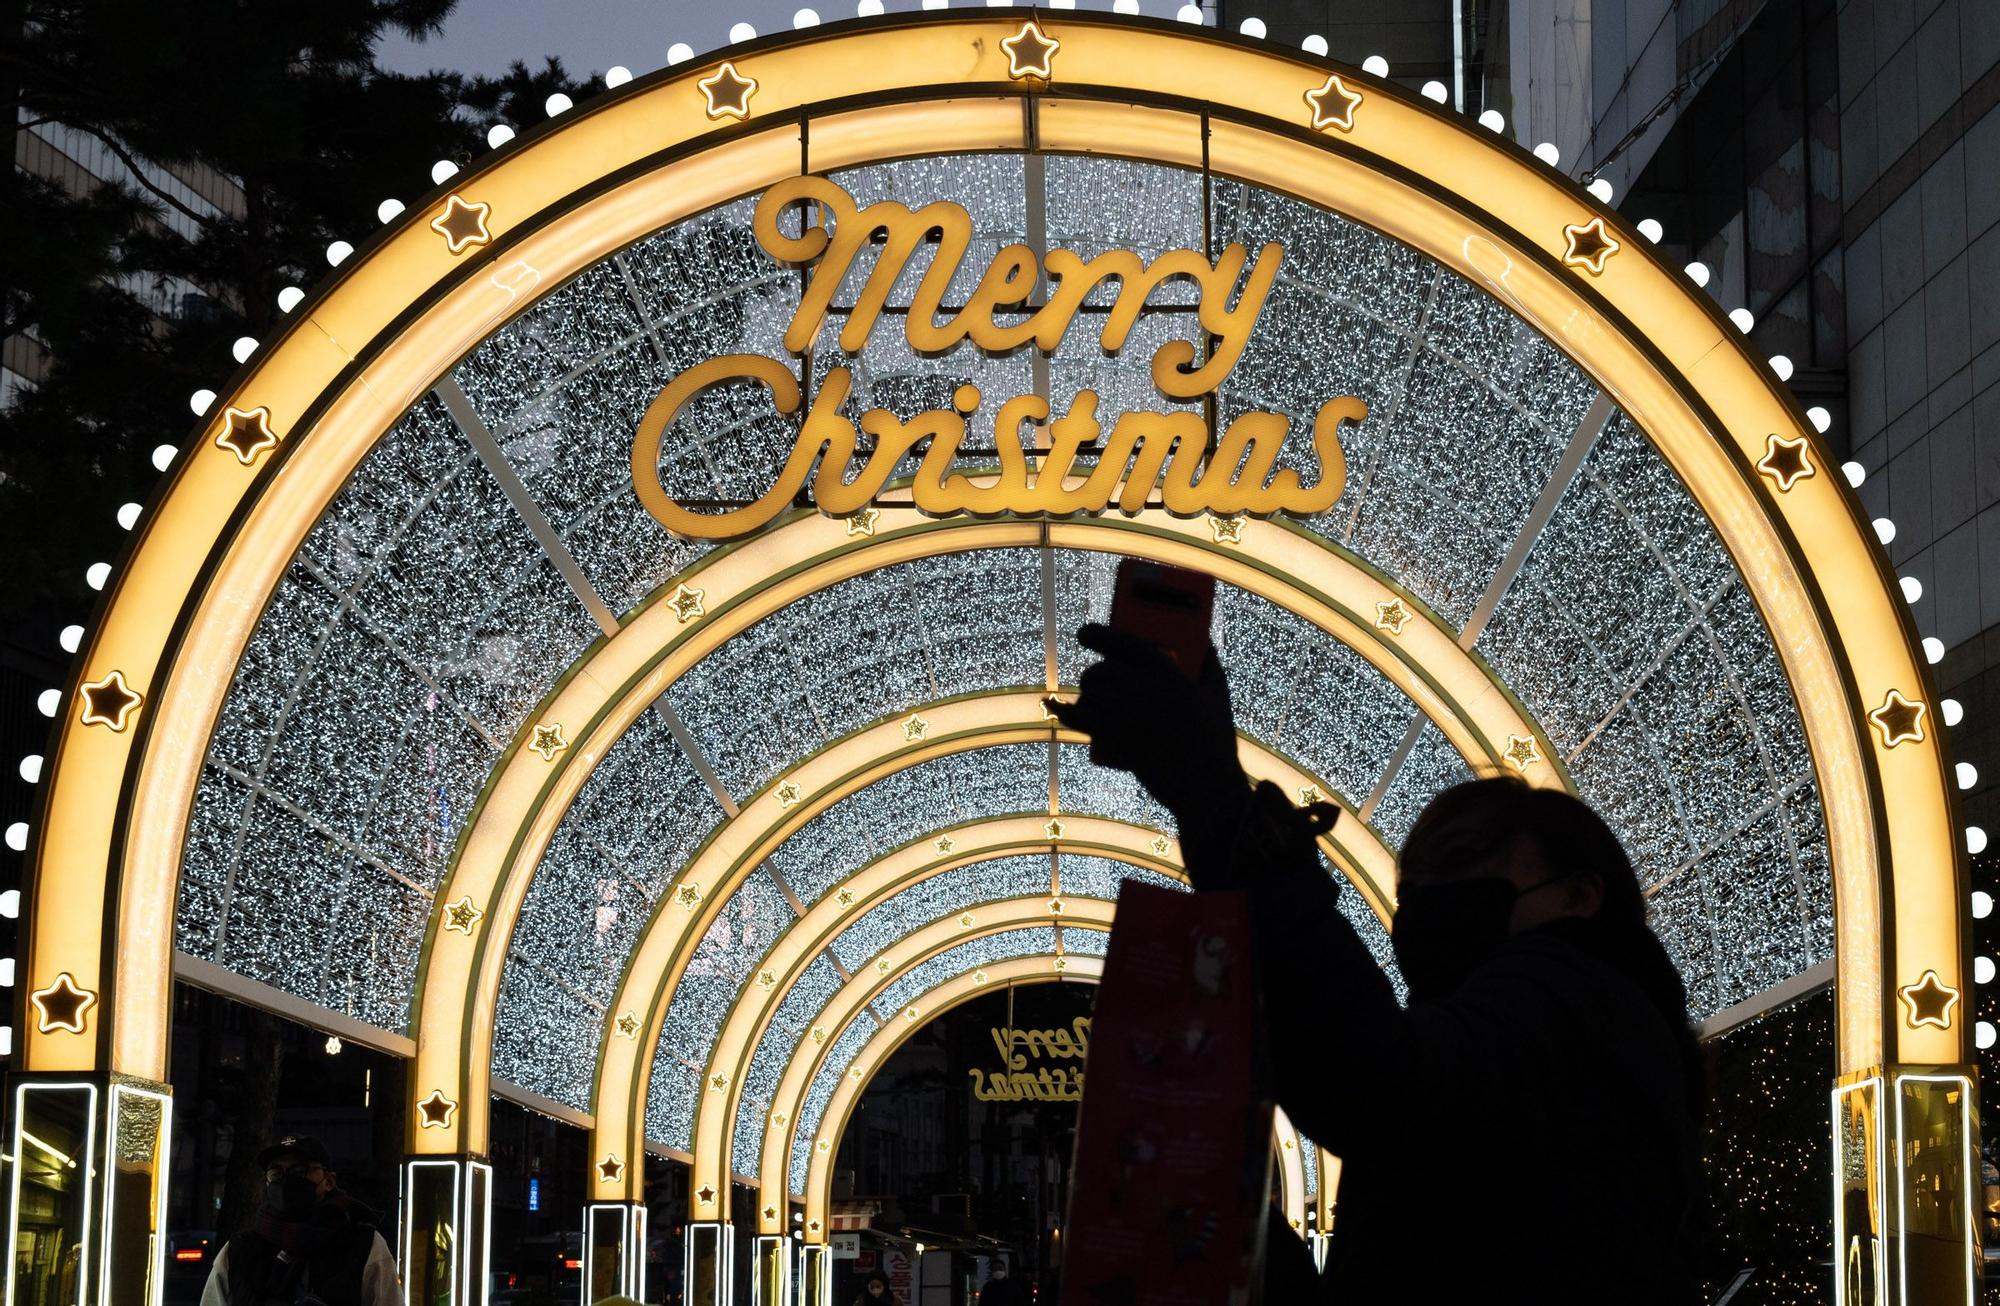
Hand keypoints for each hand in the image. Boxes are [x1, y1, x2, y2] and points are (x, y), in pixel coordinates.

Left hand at [1047, 623, 1246, 817]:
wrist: (1205, 785)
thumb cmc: (1214, 740)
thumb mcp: (1217, 695)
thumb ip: (1209, 664)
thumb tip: (1204, 642)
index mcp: (1165, 671)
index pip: (1120, 640)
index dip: (1096, 634)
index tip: (1085, 633)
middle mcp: (1140, 687)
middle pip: (1101, 670)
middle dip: (1096, 674)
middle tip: (1100, 681)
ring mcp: (1123, 713)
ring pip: (1088, 694)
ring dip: (1085, 695)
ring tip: (1091, 701)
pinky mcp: (1113, 739)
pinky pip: (1077, 719)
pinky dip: (1063, 712)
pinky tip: (1055, 706)